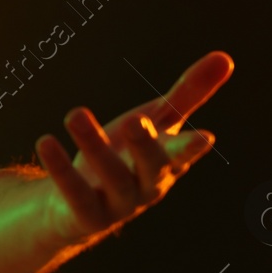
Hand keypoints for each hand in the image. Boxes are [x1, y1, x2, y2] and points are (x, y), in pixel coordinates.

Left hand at [35, 51, 233, 242]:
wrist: (79, 204)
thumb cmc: (126, 155)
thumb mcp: (156, 122)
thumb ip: (189, 94)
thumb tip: (226, 57)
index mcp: (166, 161)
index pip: (182, 153)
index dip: (192, 148)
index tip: (205, 137)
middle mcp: (146, 185)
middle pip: (150, 167)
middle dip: (145, 145)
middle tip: (136, 119)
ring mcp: (117, 204)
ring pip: (111, 177)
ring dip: (94, 146)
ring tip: (74, 114)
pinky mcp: (85, 215)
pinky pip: (74, 194)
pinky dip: (60, 169)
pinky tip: (46, 141)